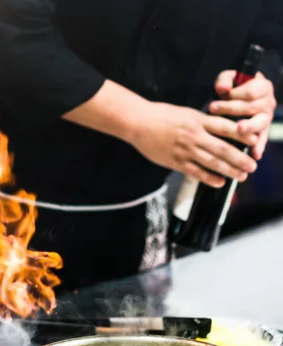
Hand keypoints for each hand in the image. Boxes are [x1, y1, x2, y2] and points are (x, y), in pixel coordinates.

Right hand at [129, 102, 257, 187]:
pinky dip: (209, 178)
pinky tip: (219, 182)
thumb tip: (222, 130)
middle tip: (252, 166)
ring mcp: (184, 150)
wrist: (138, 123)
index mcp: (198, 121)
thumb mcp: (186, 113)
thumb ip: (204, 122)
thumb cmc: (161, 116)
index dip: (243, 135)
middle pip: (223, 149)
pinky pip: (195, 172)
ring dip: (229, 171)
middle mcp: (194, 136)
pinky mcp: (175, 161)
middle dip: (240, 159)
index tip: (255, 141)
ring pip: (212, 163)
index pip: (226, 128)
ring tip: (241, 176)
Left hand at [210, 71, 275, 159]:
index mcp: (263, 86)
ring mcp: (266, 118)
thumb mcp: (228, 79)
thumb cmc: (232, 87)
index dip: (235, 94)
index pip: (251, 91)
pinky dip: (259, 147)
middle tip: (213, 109)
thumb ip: (225, 79)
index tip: (220, 95)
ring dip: (249, 127)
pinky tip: (254, 155)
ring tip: (239, 129)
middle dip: (233, 108)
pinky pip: (263, 139)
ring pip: (261, 123)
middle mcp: (268, 102)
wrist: (235, 99)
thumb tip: (222, 88)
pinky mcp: (262, 131)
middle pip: (254, 107)